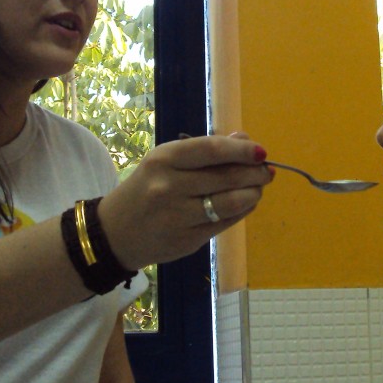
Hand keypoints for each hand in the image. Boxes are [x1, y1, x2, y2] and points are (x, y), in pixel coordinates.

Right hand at [97, 134, 271, 269]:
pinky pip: (225, 223)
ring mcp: (179, 216)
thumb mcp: (166, 161)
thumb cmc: (147, 188)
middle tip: (267, 171)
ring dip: (253, 194)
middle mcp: (170, 187)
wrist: (115, 232)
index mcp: (164, 159)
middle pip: (227, 177)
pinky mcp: (188, 240)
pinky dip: (242, 211)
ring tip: (258, 188)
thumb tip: (246, 141)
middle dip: (255, 173)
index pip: (212, 150)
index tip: (262, 152)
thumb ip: (205, 150)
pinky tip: (245, 204)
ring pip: (231, 203)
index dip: (242, 151)